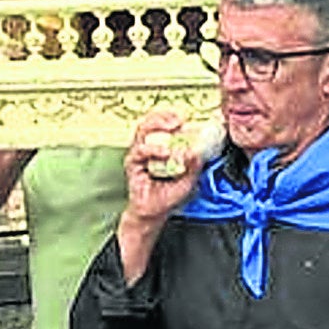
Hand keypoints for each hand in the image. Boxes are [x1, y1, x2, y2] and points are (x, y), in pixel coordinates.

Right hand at [121, 108, 197, 224]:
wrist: (155, 212)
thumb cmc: (169, 194)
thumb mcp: (189, 178)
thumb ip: (194, 164)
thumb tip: (197, 150)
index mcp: (161, 145)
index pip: (163, 123)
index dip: (172, 116)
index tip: (186, 117)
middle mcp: (148, 146)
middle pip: (151, 121)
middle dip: (164, 116)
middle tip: (178, 119)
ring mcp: (138, 153)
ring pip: (143, 130)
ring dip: (158, 127)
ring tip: (173, 130)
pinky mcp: (131, 163)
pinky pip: (140, 150)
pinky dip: (153, 149)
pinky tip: (165, 153)